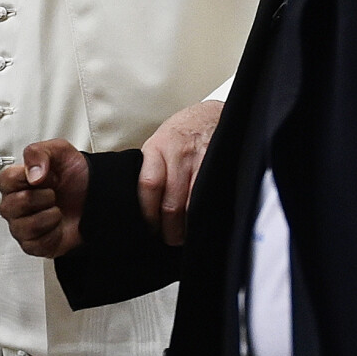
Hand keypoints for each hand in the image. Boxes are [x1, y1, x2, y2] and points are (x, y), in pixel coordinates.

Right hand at [0, 140, 87, 257]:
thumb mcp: (60, 152)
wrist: (98, 197)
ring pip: (22, 226)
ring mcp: (22, 225)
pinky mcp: (33, 244)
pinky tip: (57, 225)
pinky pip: (34, 243)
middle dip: (40, 198)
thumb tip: (32, 174)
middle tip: (53, 193)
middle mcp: (15, 204)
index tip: (43, 177)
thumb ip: (39, 153)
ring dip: (48, 216)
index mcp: (16, 182)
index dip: (25, 179)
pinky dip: (52, 234)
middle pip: (10, 205)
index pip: (4, 181)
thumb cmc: (76, 178)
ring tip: (57, 209)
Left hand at [139, 99, 221, 245]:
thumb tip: (136, 204)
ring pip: (193, 205)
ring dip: (188, 227)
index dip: (148, 213)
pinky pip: (212, 200)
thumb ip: (150, 170)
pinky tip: (203, 223)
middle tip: (169, 239)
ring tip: (185, 237)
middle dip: (170, 228)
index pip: (149, 186)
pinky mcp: (220, 168)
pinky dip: (206, 216)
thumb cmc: (180, 134)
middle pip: (172, 203)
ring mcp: (202, 162)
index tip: (149, 228)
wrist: (211, 116)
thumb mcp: (157, 144)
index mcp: (157, 149)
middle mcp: (179, 155)